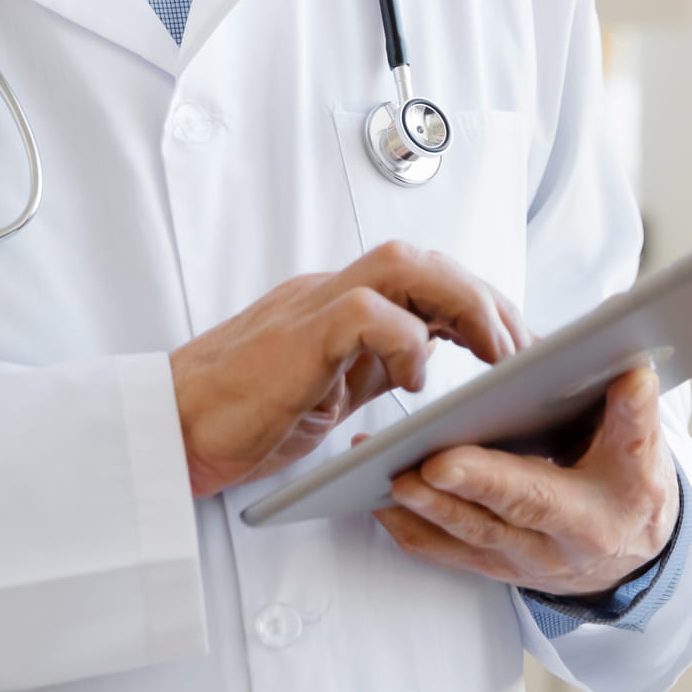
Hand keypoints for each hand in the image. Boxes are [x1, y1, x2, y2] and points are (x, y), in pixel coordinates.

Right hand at [170, 241, 525, 498]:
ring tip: (496, 354)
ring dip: (464, 304)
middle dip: (486, 299)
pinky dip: (407, 340)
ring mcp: (312, 308)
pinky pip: (366, 311)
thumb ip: (374, 369)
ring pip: (405, 266)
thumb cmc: (237, 420)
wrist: (166, 430)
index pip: (423, 280)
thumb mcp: (328, 392)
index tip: (520, 345)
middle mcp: (328, 294)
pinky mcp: (298, 337)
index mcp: (337, 307)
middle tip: (525, 349)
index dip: (478, 304)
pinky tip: (418, 380)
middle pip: (424, 260)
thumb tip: (434, 372)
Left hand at [373, 362, 677, 597]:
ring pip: (455, 536)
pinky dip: (407, 527)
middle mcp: (547, 549)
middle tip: (398, 465)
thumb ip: (636, 413)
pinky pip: (440, 551)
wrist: (631, 548)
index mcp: (588, 519)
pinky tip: (376, 498)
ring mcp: (513, 561)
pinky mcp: (488, 564)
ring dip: (413, 506)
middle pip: (484, 520)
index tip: (443, 459)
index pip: (532, 496)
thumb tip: (634, 370)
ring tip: (376, 468)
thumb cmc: (633, 486)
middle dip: (437, 494)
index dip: (487, 479)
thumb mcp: (646, 453)